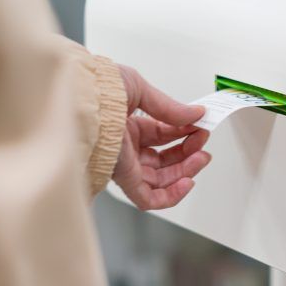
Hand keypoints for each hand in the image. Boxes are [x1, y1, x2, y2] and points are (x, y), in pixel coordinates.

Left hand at [113, 65, 210, 209]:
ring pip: (160, 180)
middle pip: (164, 160)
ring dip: (185, 172)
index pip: (163, 136)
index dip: (185, 133)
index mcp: (127, 126)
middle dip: (188, 154)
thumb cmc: (99, 88)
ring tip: (200, 159)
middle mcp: (126, 147)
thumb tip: (196, 114)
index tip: (201, 127)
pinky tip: (187, 182)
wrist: (82, 97)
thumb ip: (169, 107)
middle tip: (202, 145)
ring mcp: (124, 164)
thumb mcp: (140, 90)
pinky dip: (171, 195)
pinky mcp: (122, 178)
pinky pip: (148, 198)